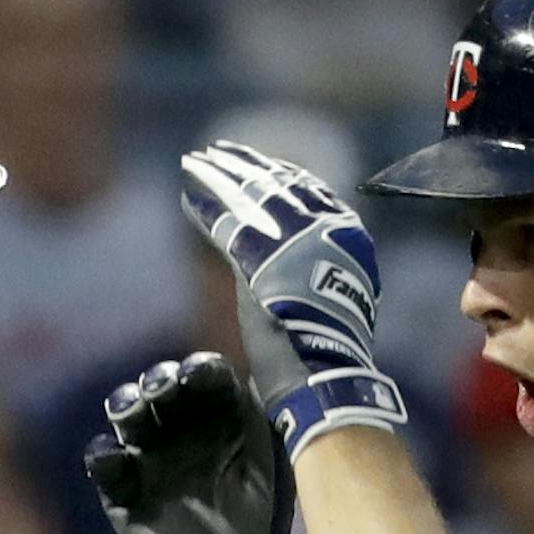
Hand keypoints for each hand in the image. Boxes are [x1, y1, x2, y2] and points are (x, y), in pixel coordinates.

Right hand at [85, 351, 295, 533]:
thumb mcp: (268, 480)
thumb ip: (260, 429)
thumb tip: (253, 377)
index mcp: (222, 426)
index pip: (207, 382)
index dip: (199, 370)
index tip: (196, 374)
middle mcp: (183, 434)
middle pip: (162, 389)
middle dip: (159, 380)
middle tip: (161, 389)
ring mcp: (150, 460)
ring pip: (128, 416)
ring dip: (126, 405)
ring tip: (132, 414)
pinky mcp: (122, 491)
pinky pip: (105, 462)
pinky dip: (105, 455)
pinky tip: (116, 459)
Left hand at [181, 140, 407, 461]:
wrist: (324, 382)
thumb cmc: (325, 356)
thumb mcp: (329, 302)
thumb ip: (312, 274)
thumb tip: (291, 267)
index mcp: (349, 239)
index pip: (309, 191)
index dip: (277, 173)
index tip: (252, 161)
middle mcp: (326, 231)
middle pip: (276, 186)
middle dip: (243, 166)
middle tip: (216, 151)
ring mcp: (295, 243)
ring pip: (248, 197)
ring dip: (218, 178)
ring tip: (194, 163)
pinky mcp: (261, 262)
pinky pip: (226, 225)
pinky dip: (203, 209)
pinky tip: (184, 195)